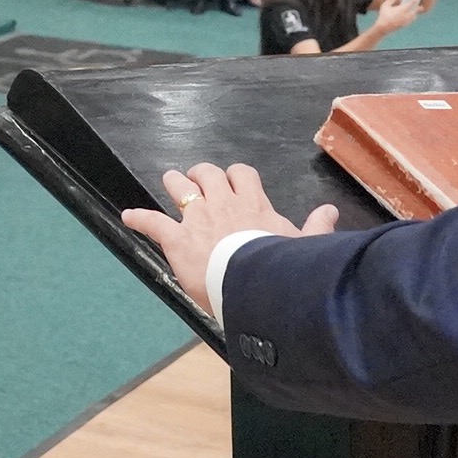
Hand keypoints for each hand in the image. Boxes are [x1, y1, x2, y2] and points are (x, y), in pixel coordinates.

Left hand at [120, 163, 337, 317]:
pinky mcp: (177, 237)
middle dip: (202, 174)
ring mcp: (198, 218)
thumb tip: (331, 210)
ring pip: (181, 187)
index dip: (236, 175)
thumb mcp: (304, 245)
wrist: (256, 283)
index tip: (234, 181)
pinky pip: (153, 222)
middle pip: (209, 173)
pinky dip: (139, 218)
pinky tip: (127, 217)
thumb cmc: (282, 267)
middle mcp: (223, 203)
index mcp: (253, 204)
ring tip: (170, 180)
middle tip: (197, 179)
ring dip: (175, 182)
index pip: (243, 175)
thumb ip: (317, 226)